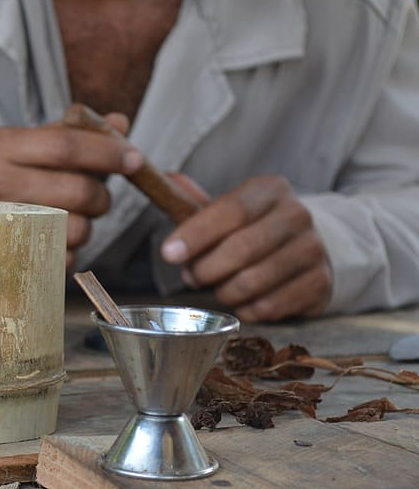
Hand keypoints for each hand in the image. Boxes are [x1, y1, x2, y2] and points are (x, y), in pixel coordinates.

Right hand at [0, 114, 141, 267]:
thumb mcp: (11, 146)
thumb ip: (65, 134)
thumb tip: (119, 124)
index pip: (66, 146)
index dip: (108, 153)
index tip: (133, 159)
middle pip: (77, 190)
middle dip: (102, 196)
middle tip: (99, 196)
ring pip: (76, 228)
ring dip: (86, 226)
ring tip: (69, 219)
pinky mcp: (6, 259)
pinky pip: (61, 258)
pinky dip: (67, 251)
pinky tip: (51, 239)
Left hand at [160, 175, 330, 321]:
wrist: (308, 247)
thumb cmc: (254, 228)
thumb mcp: (229, 209)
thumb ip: (196, 201)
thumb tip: (168, 178)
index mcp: (270, 190)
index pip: (231, 210)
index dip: (196, 234)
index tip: (169, 253)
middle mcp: (296, 215)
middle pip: (241, 249)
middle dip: (205, 269)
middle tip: (191, 277)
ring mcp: (312, 250)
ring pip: (252, 283)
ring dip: (223, 292)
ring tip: (218, 287)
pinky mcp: (319, 283)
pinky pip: (268, 307)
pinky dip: (245, 309)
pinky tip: (242, 300)